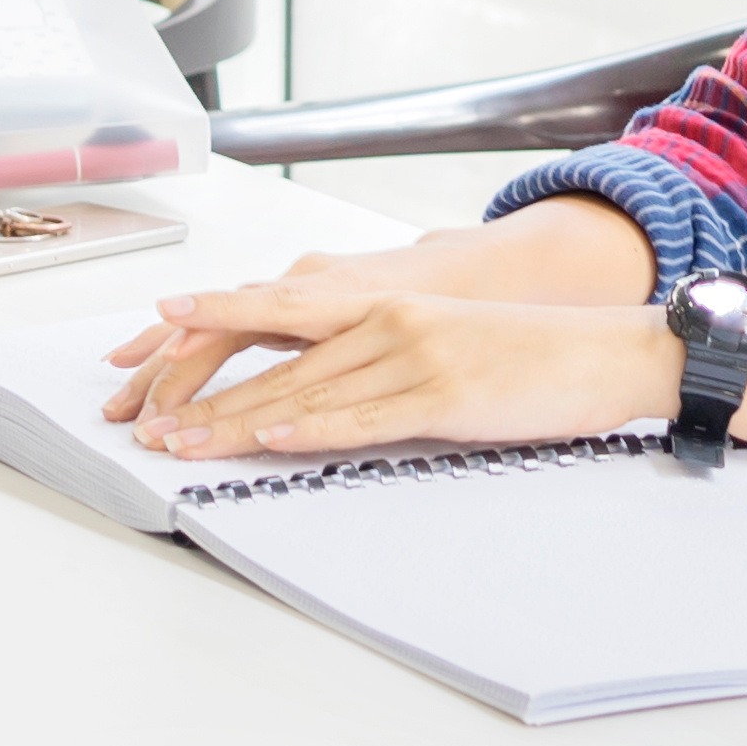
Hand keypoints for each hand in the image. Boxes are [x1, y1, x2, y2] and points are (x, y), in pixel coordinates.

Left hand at [98, 240, 519, 427]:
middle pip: (277, 363)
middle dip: (204, 396)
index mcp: (384, 301)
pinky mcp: (443, 398)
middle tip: (145, 421)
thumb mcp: (440, 337)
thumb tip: (318, 392)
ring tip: (180, 444)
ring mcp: (414, 356)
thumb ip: (378, 355)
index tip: (155, 326)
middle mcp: (389, 320)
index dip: (215, 315)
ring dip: (233, 424)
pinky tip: (270, 439)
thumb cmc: (521, 354)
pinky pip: (363, 418)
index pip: (280, 310)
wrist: (601, 353)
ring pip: (305, 394)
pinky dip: (310, 430)